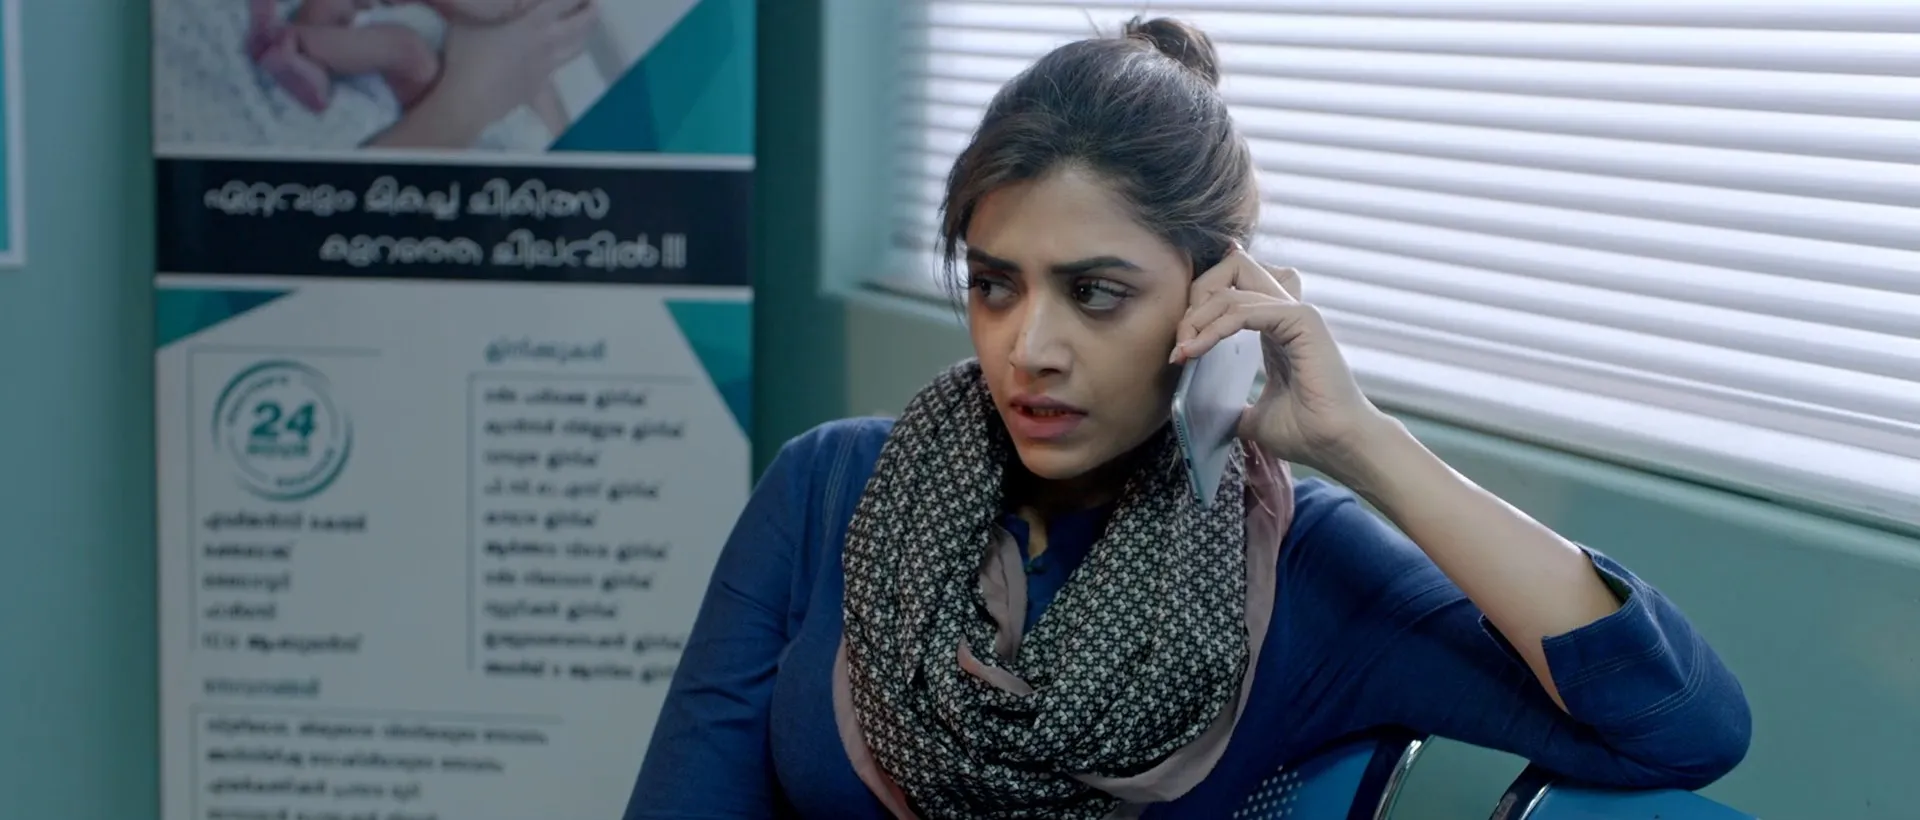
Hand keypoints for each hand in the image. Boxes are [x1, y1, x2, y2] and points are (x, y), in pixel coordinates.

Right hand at [428, 0, 595, 127]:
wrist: (469, 101)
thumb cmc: (465, 56)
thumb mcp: (467, 19)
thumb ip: (485, 6)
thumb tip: (496, 5)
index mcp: (532, 23)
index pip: (563, 1)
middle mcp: (546, 43)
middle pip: (580, 25)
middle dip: (590, 11)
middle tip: (593, 4)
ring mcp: (546, 66)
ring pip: (577, 48)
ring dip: (584, 35)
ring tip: (584, 29)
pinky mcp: (540, 85)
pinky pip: (560, 69)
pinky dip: (565, 58)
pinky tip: (559, 56)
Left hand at [1171, 247, 1390, 474]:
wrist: (1338, 446)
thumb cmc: (1308, 432)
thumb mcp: (1255, 417)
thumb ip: (1232, 406)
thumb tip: (1205, 415)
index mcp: (1274, 328)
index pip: (1231, 290)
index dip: (1198, 311)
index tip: (1179, 352)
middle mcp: (1284, 313)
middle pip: (1231, 270)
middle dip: (1195, 298)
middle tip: (1180, 340)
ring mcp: (1295, 313)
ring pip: (1231, 287)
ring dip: (1198, 317)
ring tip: (1184, 350)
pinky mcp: (1302, 320)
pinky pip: (1245, 309)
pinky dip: (1215, 327)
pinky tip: (1197, 349)